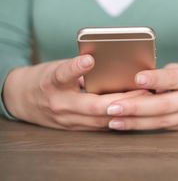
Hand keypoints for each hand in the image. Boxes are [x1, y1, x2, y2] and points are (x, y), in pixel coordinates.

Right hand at [3, 55, 146, 129]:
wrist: (22, 100)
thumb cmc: (45, 78)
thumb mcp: (56, 68)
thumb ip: (79, 70)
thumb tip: (109, 64)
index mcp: (52, 83)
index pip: (63, 75)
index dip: (75, 68)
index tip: (88, 59)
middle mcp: (59, 104)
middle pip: (92, 105)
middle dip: (120, 99)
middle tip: (142, 89)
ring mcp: (67, 120)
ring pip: (99, 120)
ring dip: (124, 112)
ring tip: (144, 101)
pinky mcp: (74, 129)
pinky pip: (99, 127)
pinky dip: (117, 119)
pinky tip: (134, 113)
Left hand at [105, 63, 177, 130]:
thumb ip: (165, 76)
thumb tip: (136, 83)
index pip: (174, 78)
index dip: (156, 79)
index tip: (137, 78)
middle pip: (165, 105)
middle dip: (137, 107)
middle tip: (113, 107)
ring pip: (162, 122)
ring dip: (136, 122)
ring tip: (114, 120)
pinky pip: (164, 127)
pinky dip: (144, 126)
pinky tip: (127, 124)